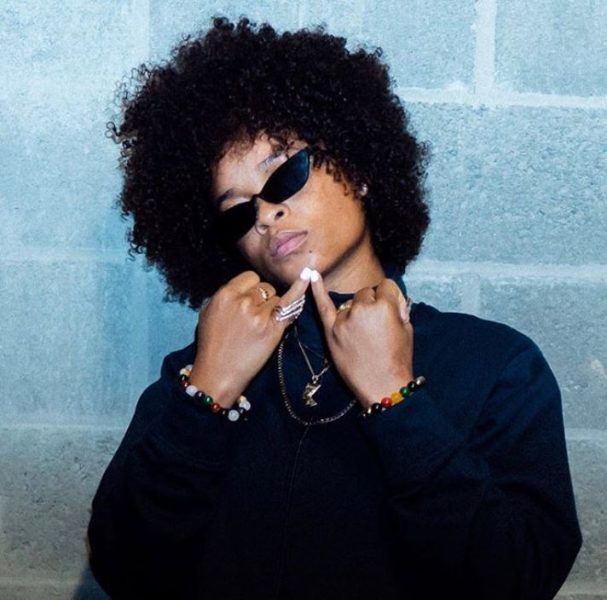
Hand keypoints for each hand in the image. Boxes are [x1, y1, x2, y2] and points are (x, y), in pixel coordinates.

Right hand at [189, 270, 310, 406]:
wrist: (218, 374)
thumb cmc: (212, 345)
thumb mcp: (208, 313)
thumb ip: (226, 296)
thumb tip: (244, 287)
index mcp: (224, 295)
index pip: (250, 278)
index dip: (252, 289)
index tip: (250, 300)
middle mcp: (242, 302)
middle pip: (265, 288)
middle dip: (263, 299)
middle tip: (254, 318)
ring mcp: (259, 315)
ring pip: (277, 299)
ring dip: (272, 310)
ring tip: (259, 328)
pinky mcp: (272, 329)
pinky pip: (289, 304)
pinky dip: (299, 290)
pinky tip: (307, 276)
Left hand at [310, 272, 413, 407]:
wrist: (383, 387)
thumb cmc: (398, 360)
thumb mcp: (407, 330)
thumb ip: (397, 309)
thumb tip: (391, 300)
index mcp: (385, 306)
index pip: (386, 286)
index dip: (391, 297)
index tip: (393, 309)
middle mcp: (362, 309)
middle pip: (366, 293)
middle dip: (373, 304)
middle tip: (378, 325)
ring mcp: (344, 319)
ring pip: (351, 302)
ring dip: (358, 310)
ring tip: (364, 333)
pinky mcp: (331, 331)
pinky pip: (322, 305)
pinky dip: (317, 290)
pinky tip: (312, 275)